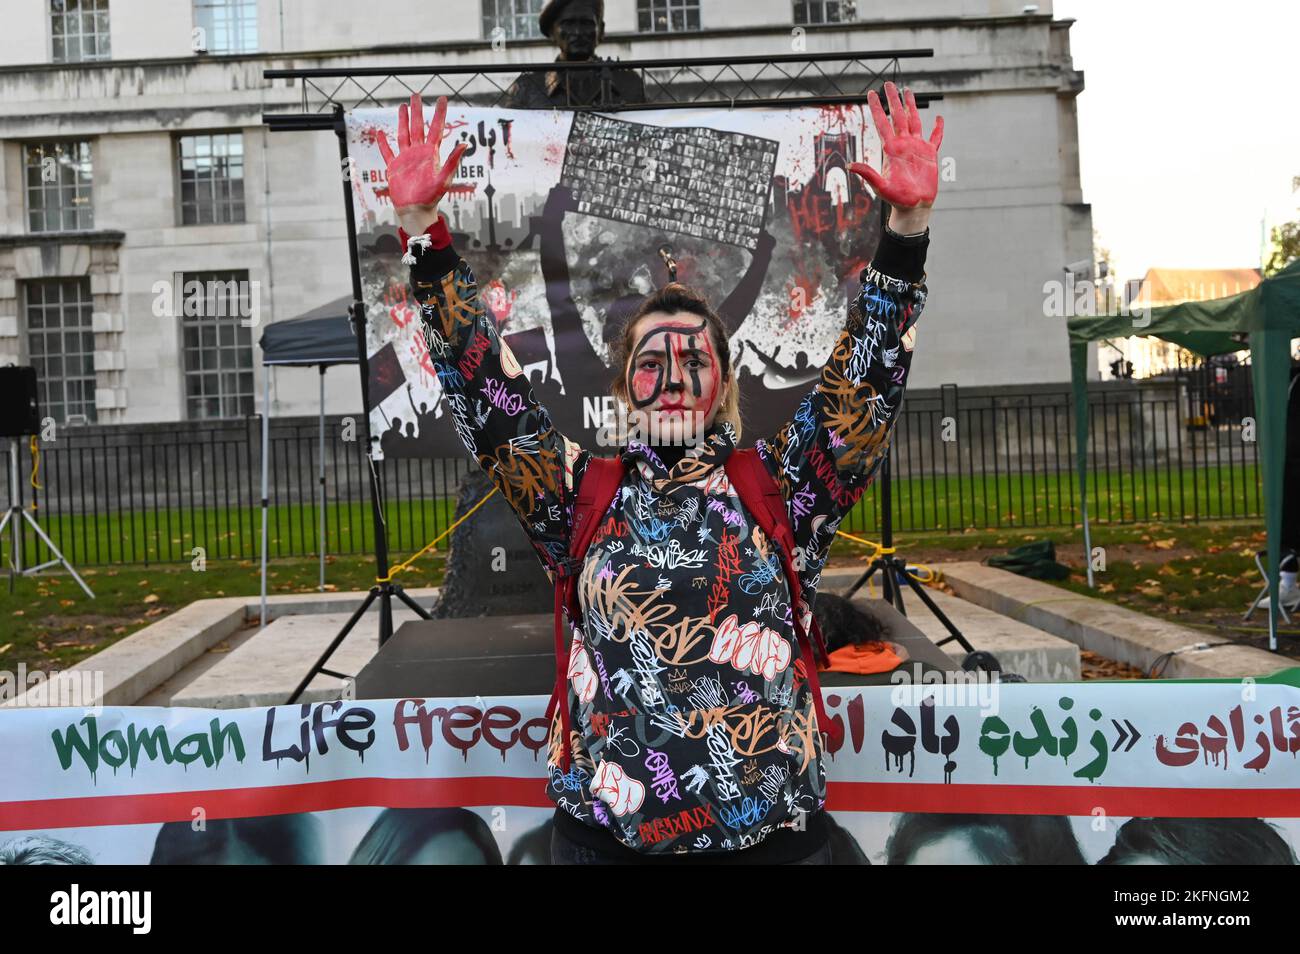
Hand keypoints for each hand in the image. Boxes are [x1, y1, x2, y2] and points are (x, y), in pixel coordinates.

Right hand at [377, 93, 467, 234]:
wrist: (416, 211)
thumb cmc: (432, 197)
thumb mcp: (444, 178)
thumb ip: (453, 160)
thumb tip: (465, 143)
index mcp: (431, 153)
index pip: (436, 128)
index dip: (439, 113)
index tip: (442, 98)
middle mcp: (418, 153)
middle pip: (418, 126)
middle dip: (417, 111)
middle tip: (416, 94)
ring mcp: (406, 159)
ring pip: (403, 134)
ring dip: (402, 120)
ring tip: (402, 107)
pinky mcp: (394, 167)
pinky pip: (387, 152)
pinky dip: (383, 143)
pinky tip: (380, 132)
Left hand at [850, 81, 943, 231]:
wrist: (914, 207)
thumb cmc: (897, 199)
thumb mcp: (881, 187)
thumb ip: (868, 174)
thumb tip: (849, 165)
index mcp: (891, 150)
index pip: (882, 123)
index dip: (877, 108)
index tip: (871, 93)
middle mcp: (903, 145)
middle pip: (897, 116)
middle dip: (893, 100)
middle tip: (888, 83)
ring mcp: (916, 148)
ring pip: (914, 120)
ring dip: (911, 106)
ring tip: (908, 90)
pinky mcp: (929, 154)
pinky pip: (935, 138)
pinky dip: (938, 128)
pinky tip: (939, 117)